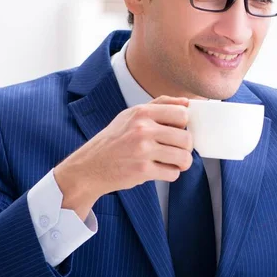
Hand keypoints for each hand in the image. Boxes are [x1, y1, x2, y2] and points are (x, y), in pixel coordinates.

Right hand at [54, 96, 193, 218]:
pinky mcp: (142, 171)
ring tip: (173, 162)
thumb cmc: (114, 140)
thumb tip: (187, 102)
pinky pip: (173, 174)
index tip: (177, 131)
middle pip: (186, 138)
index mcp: (141, 112)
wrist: (89, 167)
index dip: (184, 125)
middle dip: (186, 147)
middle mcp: (142, 129)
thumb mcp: (131, 115)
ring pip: (184, 157)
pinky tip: (160, 170)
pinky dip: (170, 174)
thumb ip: (160, 105)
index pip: (182, 114)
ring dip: (182, 163)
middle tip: (177, 150)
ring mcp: (143, 150)